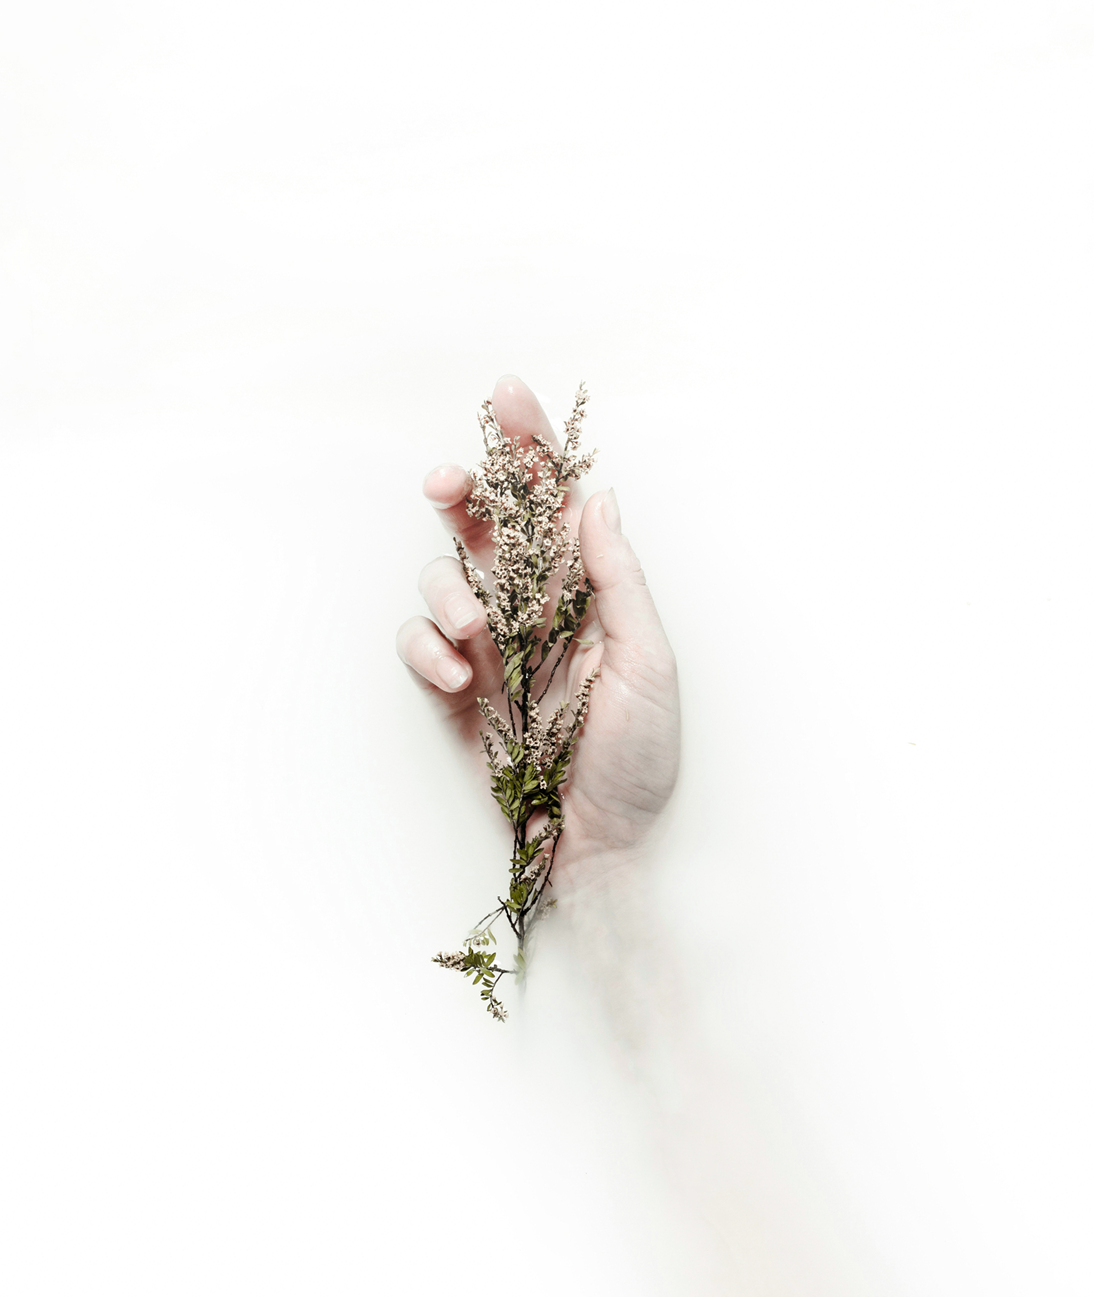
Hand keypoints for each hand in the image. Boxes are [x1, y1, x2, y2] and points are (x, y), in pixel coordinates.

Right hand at [395, 375, 679, 892]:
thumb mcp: (648, 664)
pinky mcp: (454, 687)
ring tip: (472, 630)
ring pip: (442, 574)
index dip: (531, 446)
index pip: (555, 501)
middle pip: (485, 521)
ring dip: (446, 587)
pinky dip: (423, 648)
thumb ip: (618, 580)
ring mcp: (489, 645)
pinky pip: (417, 642)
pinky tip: (452, 676)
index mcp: (588, 589)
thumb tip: (596, 499)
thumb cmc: (638, 759)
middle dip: (461, 489)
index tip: (507, 395)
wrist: (599, 843)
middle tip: (445, 483)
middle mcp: (534, 605)